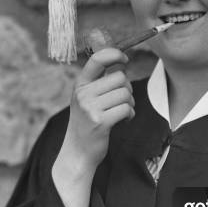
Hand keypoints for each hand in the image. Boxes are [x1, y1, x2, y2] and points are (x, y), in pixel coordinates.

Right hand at [60, 48, 134, 171]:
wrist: (78, 152)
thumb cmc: (88, 123)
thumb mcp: (87, 99)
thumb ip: (101, 82)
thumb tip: (122, 62)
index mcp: (80, 85)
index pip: (97, 59)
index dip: (114, 54)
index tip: (125, 59)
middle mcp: (83, 94)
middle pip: (120, 77)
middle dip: (127, 89)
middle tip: (123, 101)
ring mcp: (90, 108)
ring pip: (126, 93)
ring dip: (130, 103)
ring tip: (122, 112)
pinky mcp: (100, 122)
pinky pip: (127, 109)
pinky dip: (130, 115)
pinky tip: (123, 121)